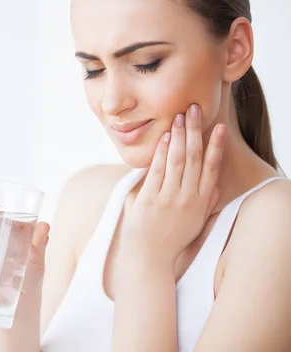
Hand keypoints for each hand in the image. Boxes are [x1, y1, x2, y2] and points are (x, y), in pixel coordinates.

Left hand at [120, 104, 226, 268]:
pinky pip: (158, 171)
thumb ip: (207, 204)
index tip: (219, 127)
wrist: (148, 258)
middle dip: (195, 131)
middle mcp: (187, 198)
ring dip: (179, 136)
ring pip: (177, 161)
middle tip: (194, 109)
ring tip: (179, 117)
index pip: (211, 168)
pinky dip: (162, 152)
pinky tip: (164, 137)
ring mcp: (169, 199)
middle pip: (194, 158)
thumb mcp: (196, 223)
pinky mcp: (150, 200)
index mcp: (200, 203)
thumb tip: (216, 187)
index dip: (216, 146)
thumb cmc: (171, 239)